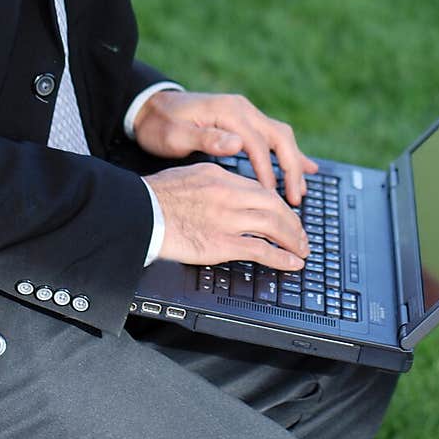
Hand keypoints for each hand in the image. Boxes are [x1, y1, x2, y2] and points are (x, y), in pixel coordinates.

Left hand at [132, 89, 317, 205]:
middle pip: (279, 137)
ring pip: (280, 137)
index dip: (267, 170)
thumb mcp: (176, 135)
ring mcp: (245, 113)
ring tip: (301, 191)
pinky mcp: (243, 121)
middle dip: (291, 168)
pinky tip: (303, 168)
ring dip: (293, 163)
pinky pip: (273, 136)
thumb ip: (206, 139)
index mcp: (229, 111)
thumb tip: (237, 144)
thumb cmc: (160, 125)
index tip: (272, 196)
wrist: (150, 107)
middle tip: (295, 198)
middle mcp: (242, 109)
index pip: (257, 143)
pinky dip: (288, 154)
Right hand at [146, 160, 309, 268]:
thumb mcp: (188, 176)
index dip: (279, 205)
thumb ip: (212, 183)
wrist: (136, 212)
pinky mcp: (221, 243)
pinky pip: (260, 249)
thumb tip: (226, 192)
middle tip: (301, 235)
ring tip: (302, 250)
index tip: (286, 215)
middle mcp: (228, 194)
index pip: (260, 189)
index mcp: (221, 176)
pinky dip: (280, 257)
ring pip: (273, 225)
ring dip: (293, 239)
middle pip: (273, 205)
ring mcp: (226, 218)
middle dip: (293, 222)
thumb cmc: (153, 197)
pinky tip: (291, 263)